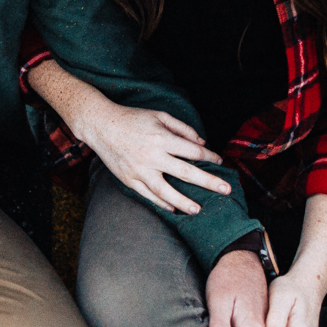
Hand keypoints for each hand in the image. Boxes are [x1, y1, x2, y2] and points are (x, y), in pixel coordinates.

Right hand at [80, 97, 230, 214]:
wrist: (101, 125)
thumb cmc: (132, 118)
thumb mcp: (159, 115)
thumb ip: (182, 128)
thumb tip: (201, 142)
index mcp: (161, 138)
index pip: (192, 151)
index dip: (209, 157)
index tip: (220, 162)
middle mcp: (152, 156)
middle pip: (186, 173)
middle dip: (208, 182)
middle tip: (226, 190)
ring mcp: (139, 170)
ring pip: (165, 191)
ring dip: (183, 202)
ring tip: (198, 210)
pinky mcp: (128, 179)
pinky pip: (147, 195)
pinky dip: (161, 202)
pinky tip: (173, 208)